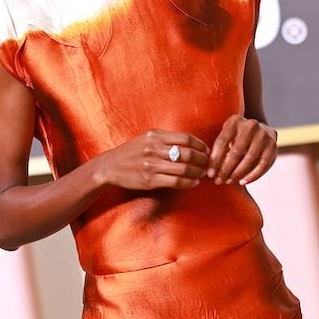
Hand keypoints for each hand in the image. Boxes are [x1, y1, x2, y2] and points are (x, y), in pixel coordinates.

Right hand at [94, 130, 210, 191]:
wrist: (111, 166)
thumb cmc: (132, 152)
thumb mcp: (147, 138)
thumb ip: (166, 139)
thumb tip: (190, 144)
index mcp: (155, 136)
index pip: (186, 138)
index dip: (200, 145)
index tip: (207, 150)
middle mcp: (154, 149)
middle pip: (188, 154)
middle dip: (202, 160)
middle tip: (208, 164)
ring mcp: (152, 165)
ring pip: (184, 169)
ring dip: (197, 172)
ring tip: (202, 173)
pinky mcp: (150, 180)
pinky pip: (176, 182)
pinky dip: (189, 183)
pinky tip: (194, 182)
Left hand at [209, 115, 278, 185]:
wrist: (261, 131)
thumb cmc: (237, 138)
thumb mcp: (227, 136)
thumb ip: (219, 149)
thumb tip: (209, 171)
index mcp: (235, 121)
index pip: (222, 141)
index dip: (215, 159)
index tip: (210, 174)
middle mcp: (250, 125)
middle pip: (236, 151)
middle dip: (226, 169)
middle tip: (219, 181)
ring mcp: (263, 135)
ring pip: (249, 159)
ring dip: (238, 173)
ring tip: (229, 182)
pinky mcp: (273, 146)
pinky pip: (263, 165)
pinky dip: (252, 176)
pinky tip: (243, 182)